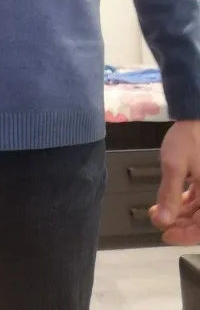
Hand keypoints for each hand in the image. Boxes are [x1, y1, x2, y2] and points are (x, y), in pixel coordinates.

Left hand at [150, 121, 199, 244]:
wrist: (195, 116)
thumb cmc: (188, 139)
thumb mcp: (174, 166)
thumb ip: (169, 194)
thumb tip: (163, 222)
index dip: (185, 236)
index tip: (164, 234)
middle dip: (179, 224)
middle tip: (158, 221)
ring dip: (180, 214)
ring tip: (157, 211)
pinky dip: (185, 203)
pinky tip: (170, 201)